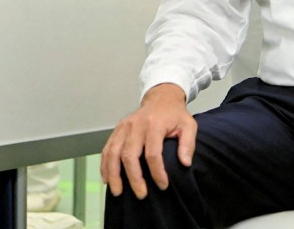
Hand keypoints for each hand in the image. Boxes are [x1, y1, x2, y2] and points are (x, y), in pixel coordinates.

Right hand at [100, 84, 195, 199]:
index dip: (157, 172)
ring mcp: (124, 127)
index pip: (153, 153)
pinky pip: (107, 149)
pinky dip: (105, 165)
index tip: (163, 186)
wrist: (161, 98)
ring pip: (113, 153)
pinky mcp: (116, 130)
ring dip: (114, 175)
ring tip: (118, 192)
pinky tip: (107, 179)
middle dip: (134, 178)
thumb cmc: (175, 115)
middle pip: (129, 155)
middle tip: (141, 194)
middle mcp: (136, 125)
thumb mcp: (188, 125)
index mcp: (154, 124)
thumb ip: (188, 143)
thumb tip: (185, 163)